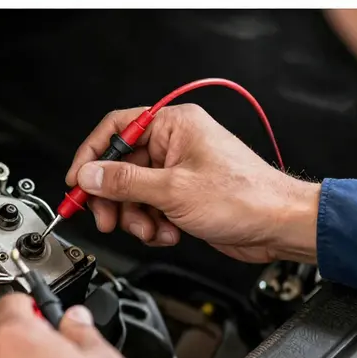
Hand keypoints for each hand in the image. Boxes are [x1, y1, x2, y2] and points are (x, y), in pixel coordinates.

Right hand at [66, 103, 319, 262]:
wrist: (279, 226)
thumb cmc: (246, 197)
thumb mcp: (173, 190)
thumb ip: (124, 182)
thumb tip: (90, 175)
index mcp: (173, 125)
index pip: (116, 128)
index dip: (92, 155)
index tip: (77, 181)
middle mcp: (175, 143)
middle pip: (122, 165)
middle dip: (113, 197)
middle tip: (105, 218)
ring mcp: (179, 169)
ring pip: (134, 191)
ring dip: (136, 216)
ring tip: (150, 230)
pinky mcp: (184, 194)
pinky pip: (151, 206)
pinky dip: (153, 223)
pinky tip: (168, 232)